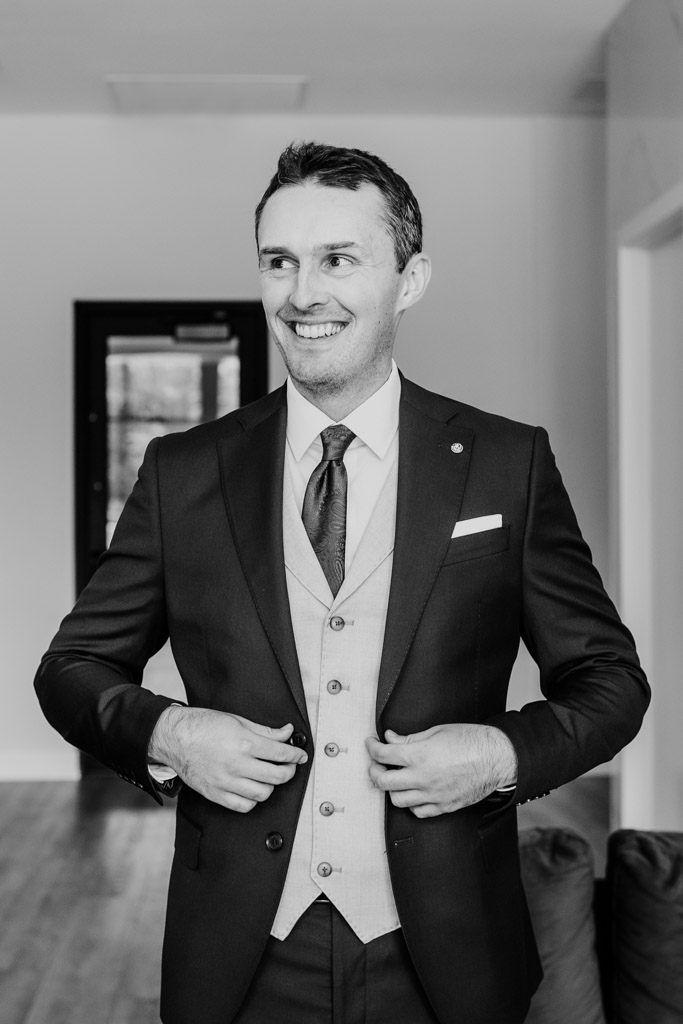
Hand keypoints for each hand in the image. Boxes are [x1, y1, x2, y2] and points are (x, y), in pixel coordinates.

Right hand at [149, 706, 307, 812]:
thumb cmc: (203, 725)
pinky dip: (253, 800)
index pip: (281, 753)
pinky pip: (243, 806)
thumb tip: (287, 733)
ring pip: (263, 794)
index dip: (296, 755)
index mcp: (244, 743)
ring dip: (272, 786)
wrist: (174, 738)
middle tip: (290, 766)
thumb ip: (265, 730)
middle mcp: (237, 765)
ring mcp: (226, 782)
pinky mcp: (216, 794)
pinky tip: (253, 789)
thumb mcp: (236, 720)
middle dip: (289, 771)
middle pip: (277, 776)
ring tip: (270, 776)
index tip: (301, 755)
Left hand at [365, 723, 516, 817]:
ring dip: (391, 788)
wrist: (497, 758)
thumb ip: (409, 738)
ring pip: (397, 800)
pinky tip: (413, 792)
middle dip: (374, 770)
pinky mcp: (444, 806)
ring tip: (395, 777)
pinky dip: (411, 803)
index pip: (383, 754)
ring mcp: (433, 795)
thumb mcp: (437, 731)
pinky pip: (418, 812)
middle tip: (377, 763)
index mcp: (420, 756)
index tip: (371, 743)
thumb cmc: (470, 740)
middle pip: (383, 782)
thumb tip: (390, 739)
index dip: (372, 747)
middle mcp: (423, 778)